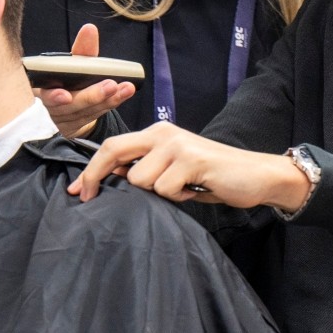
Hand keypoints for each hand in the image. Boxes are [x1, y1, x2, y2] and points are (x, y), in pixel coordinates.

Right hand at [38, 23, 136, 138]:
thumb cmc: (67, 79)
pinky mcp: (74, 129)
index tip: (65, 95)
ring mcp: (61, 121)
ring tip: (125, 87)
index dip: (53, 97)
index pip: (43, 95)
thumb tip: (90, 29)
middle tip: (110, 86)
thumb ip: (82, 49)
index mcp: (40, 88)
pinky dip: (110, 104)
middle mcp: (47, 108)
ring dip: (107, 100)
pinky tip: (123, 94)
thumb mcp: (73, 63)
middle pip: (68, 107)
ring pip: (85, 113)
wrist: (67, 105)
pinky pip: (94, 117)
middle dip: (90, 96)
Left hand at [68, 122, 312, 210]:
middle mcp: (163, 133)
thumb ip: (147, 170)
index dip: (90, 169)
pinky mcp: (192, 159)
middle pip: (114, 151)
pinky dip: (178, 198)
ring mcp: (177, 145)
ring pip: (140, 179)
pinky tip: (195, 190)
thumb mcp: (174, 170)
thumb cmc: (212, 177)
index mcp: (157, 134)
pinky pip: (164, 189)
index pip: (113, 146)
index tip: (77, 192)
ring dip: (158, 194)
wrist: (255, 176)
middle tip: (88, 198)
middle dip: (95, 177)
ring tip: (182, 190)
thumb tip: (112, 180)